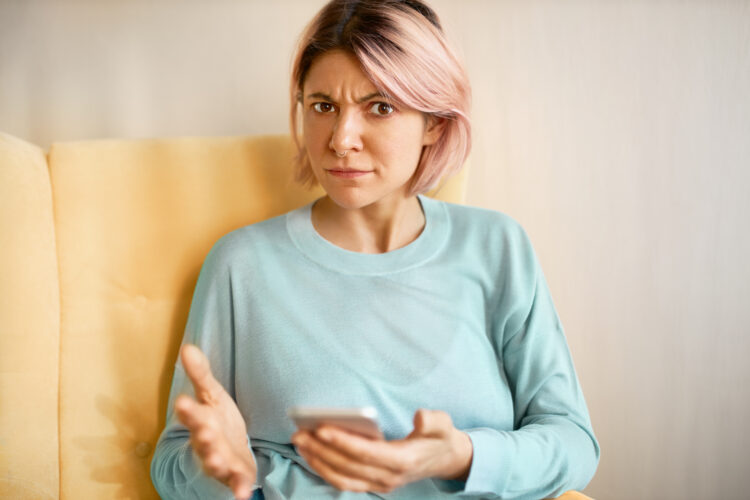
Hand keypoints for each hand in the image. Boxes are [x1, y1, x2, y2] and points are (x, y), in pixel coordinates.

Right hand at [174, 344, 257, 499]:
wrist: (230, 450)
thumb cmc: (218, 420)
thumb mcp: (212, 395)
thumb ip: (200, 373)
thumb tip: (187, 347)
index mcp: (201, 420)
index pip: (192, 413)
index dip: (187, 409)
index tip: (182, 402)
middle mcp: (207, 441)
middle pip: (203, 439)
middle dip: (202, 436)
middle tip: (203, 432)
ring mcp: (220, 460)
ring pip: (215, 461)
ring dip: (216, 461)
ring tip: (218, 460)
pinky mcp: (235, 475)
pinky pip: (236, 483)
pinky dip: (239, 489)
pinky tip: (243, 495)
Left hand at [291, 408, 472, 493]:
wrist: (444, 459)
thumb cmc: (439, 437)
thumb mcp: (443, 425)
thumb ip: (432, 421)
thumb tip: (419, 417)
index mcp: (404, 461)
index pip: (366, 453)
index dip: (343, 442)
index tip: (321, 428)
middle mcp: (389, 477)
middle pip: (348, 465)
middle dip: (321, 450)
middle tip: (299, 432)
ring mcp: (380, 484)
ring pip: (342, 477)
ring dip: (318, 461)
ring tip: (299, 442)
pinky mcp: (373, 485)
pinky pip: (343, 481)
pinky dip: (324, 469)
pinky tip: (311, 453)